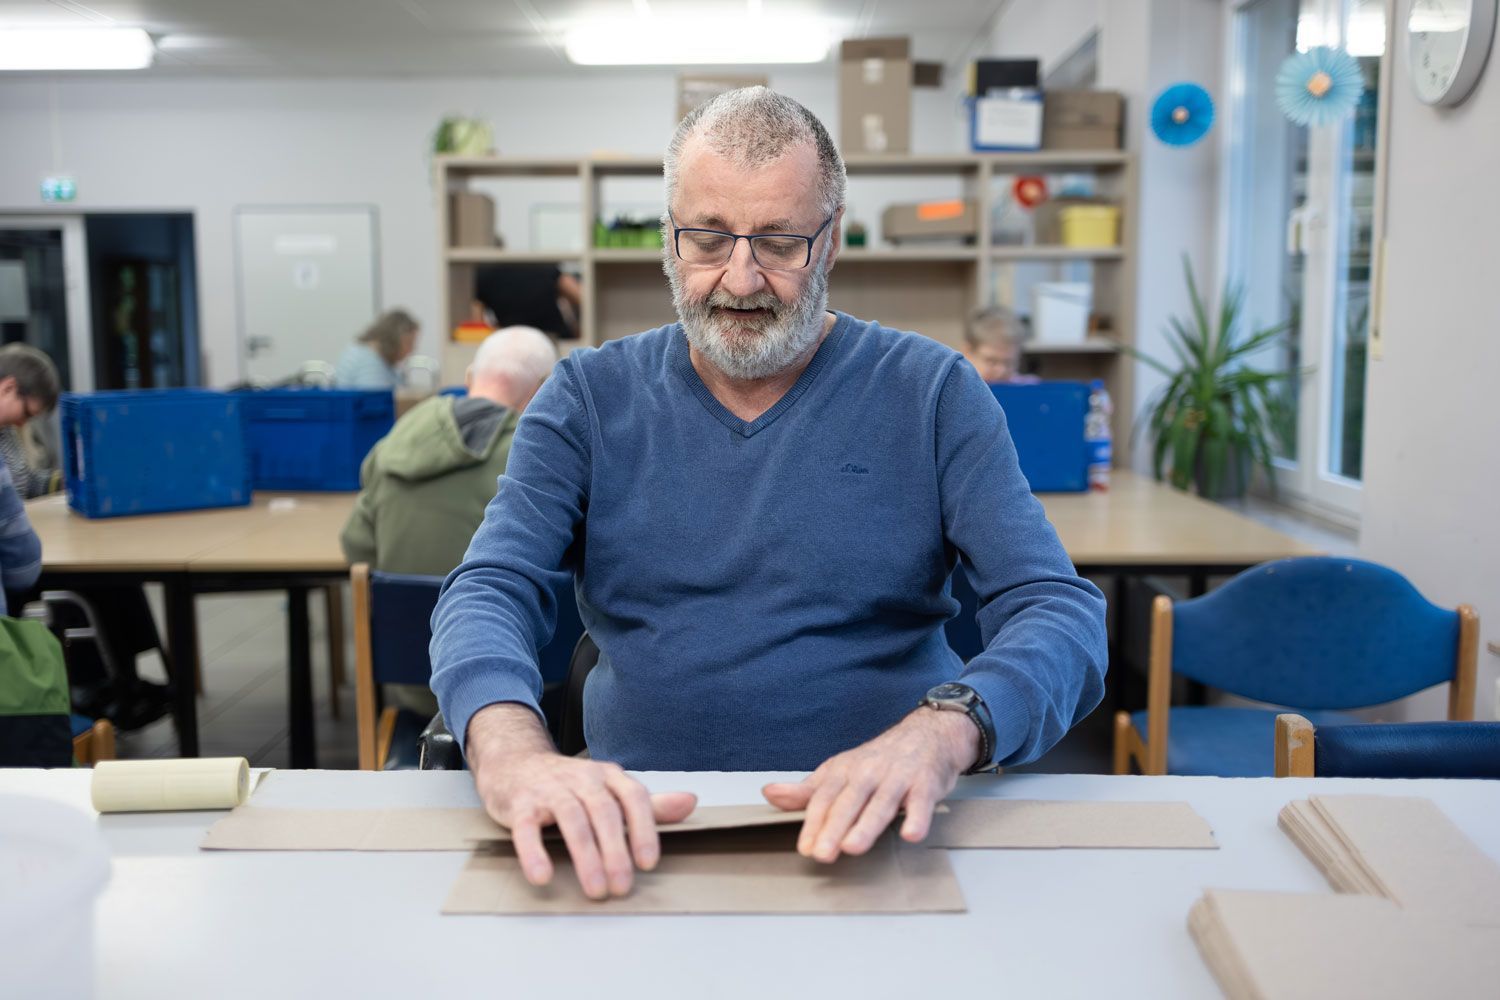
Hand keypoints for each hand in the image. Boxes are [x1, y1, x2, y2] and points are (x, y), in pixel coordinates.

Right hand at [467, 704, 696, 899]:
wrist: (515, 763)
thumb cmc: (569, 785)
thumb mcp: (611, 790)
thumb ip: (649, 804)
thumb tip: (690, 803)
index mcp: (608, 776)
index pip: (634, 797)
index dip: (644, 829)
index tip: (648, 863)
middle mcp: (582, 778)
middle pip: (604, 812)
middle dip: (615, 851)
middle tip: (622, 886)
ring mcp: (550, 789)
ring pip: (571, 819)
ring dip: (585, 856)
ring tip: (595, 889)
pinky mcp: (520, 804)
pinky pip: (527, 827)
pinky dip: (533, 851)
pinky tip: (542, 876)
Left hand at [761, 707, 978, 862]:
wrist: (927, 735)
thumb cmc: (878, 761)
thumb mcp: (839, 772)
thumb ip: (807, 791)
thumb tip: (769, 794)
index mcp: (844, 771)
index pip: (824, 798)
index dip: (813, 823)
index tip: (804, 847)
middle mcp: (868, 773)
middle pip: (849, 802)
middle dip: (834, 828)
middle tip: (822, 853)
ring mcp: (897, 778)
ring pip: (881, 804)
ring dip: (867, 825)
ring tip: (853, 847)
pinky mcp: (925, 785)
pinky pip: (921, 803)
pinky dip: (918, 818)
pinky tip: (911, 834)